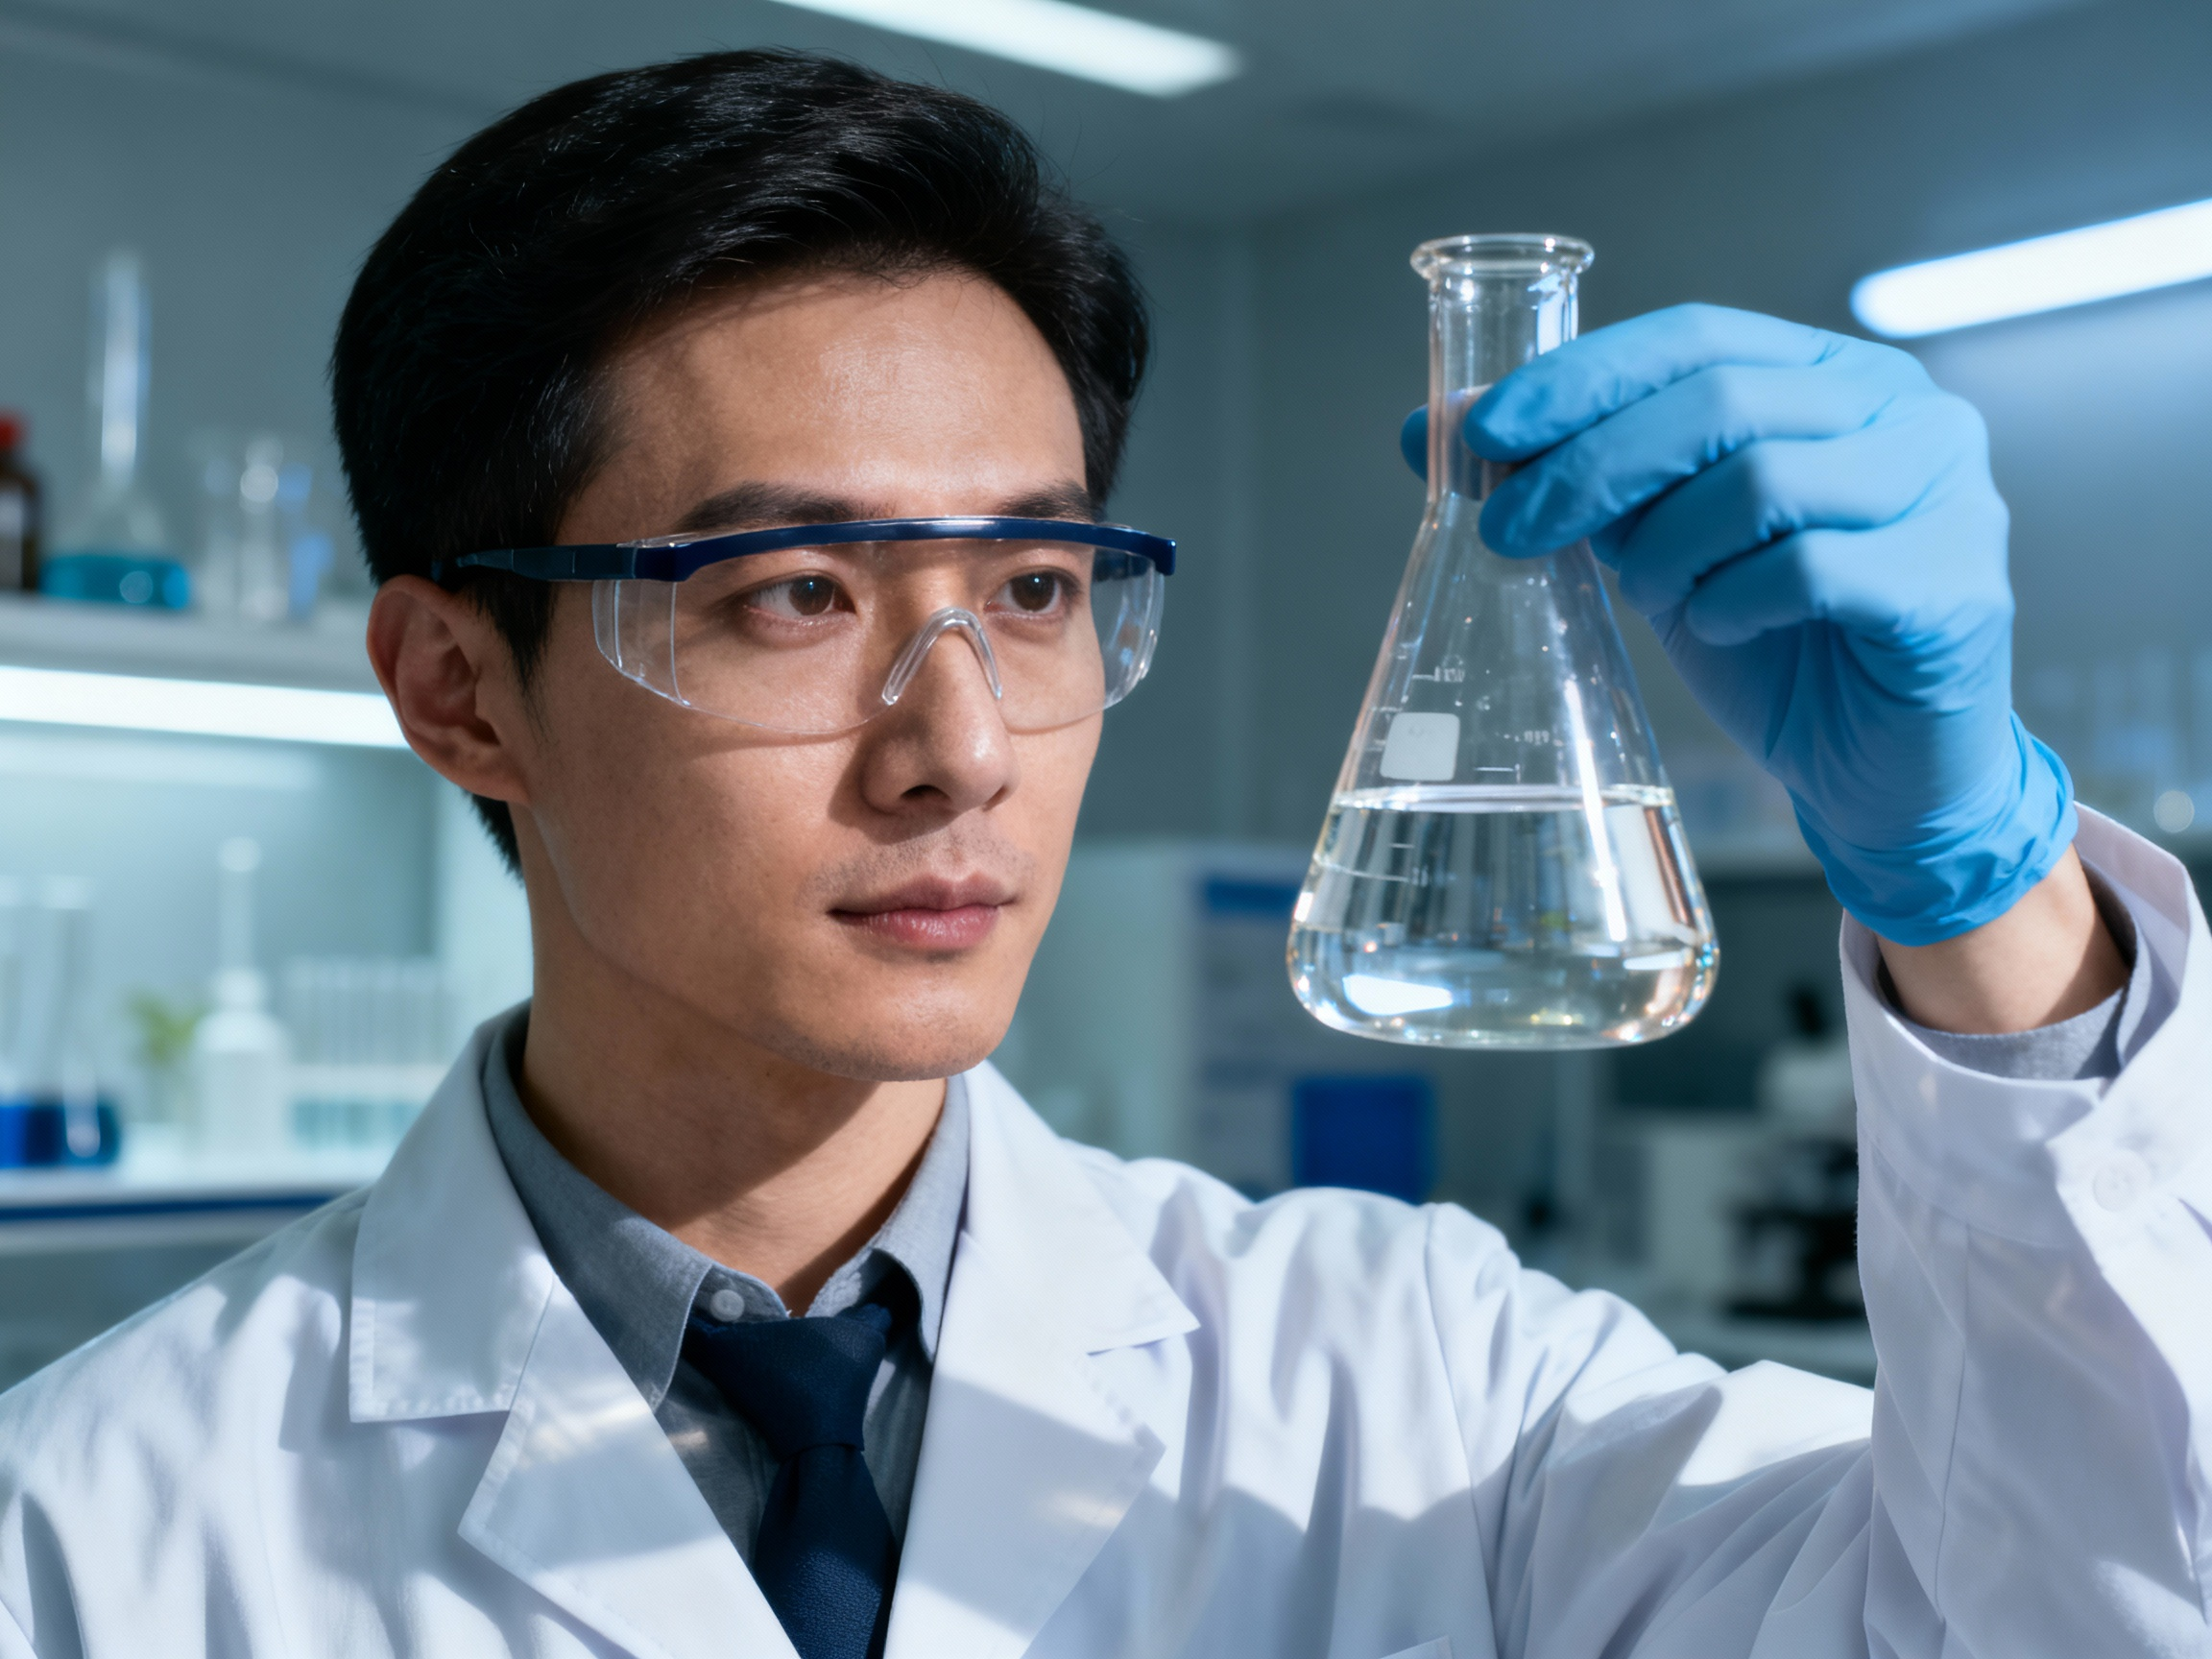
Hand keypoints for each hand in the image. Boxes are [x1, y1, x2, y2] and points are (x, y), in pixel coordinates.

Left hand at [1402, 303, 2073, 945]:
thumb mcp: (1653, 549)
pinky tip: (1720, 625)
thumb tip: (1430, 429)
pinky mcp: (1955, 587)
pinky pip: (1811, 569)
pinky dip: (1735, 601)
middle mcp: (1905, 414)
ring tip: (1648, 592)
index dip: (1583, 377)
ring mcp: (1947, 495)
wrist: (1877, 772)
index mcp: (1833, 378)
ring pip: (1760, 480)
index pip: (1695, 336)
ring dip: (1666, 545)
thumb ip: (1568, 481)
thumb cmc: (1771, 643)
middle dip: (1591, 465)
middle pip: (1720, 400)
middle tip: (1510, 530)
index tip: (1484, 433)